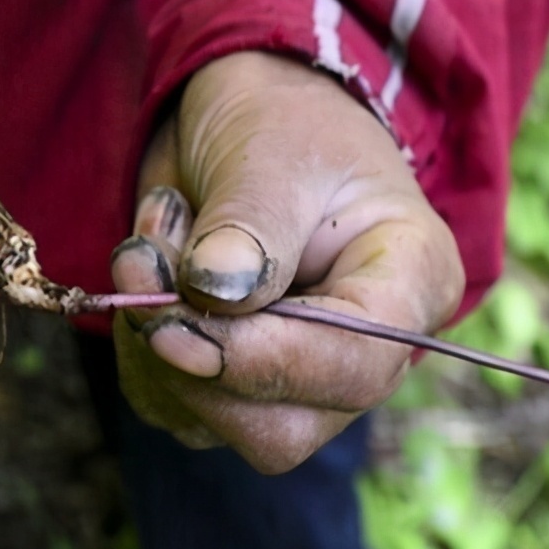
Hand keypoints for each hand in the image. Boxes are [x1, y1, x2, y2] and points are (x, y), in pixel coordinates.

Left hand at [110, 52, 464, 473]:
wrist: (251, 119)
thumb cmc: (285, 122)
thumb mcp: (273, 151)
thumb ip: (249, 225)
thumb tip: (213, 291)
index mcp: (411, 285)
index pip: (354, 365)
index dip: (263, 360)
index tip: (175, 323)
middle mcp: (365, 354)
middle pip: (284, 428)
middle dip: (191, 361)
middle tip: (144, 261)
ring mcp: (301, 383)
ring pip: (213, 424)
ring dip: (152, 339)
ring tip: (159, 236)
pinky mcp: (235, 390)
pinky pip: (168, 403)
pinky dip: (137, 344)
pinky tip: (157, 267)